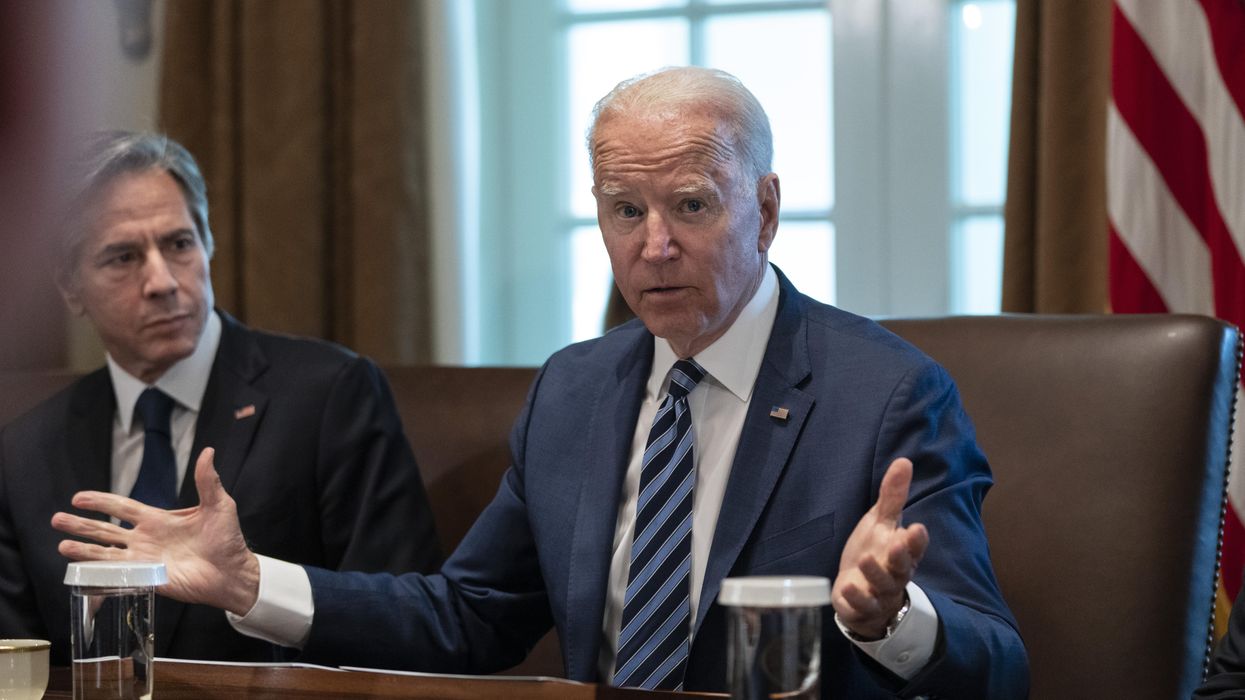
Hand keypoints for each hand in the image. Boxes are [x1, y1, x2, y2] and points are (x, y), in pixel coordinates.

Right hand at [51, 447, 260, 615]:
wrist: (234, 572)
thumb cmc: (228, 539)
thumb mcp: (219, 505)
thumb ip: (207, 481)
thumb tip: (208, 451)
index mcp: (158, 519)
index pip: (122, 507)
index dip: (100, 501)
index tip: (78, 498)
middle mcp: (145, 539)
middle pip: (106, 530)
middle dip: (81, 525)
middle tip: (56, 519)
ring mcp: (144, 561)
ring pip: (106, 554)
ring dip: (83, 549)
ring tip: (61, 544)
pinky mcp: (148, 580)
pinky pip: (118, 576)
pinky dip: (99, 574)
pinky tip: (80, 571)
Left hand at [832, 457, 928, 639]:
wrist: (858, 591)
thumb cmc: (874, 552)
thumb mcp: (880, 522)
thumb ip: (892, 496)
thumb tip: (904, 461)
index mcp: (903, 552)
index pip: (915, 547)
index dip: (917, 540)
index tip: (917, 528)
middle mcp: (896, 574)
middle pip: (902, 568)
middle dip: (900, 556)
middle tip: (896, 543)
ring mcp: (880, 593)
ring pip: (883, 587)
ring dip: (875, 574)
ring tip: (864, 559)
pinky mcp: (862, 608)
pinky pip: (862, 606)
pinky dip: (856, 599)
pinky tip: (846, 588)